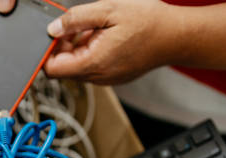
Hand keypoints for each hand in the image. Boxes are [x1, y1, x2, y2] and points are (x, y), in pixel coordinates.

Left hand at [45, 0, 179, 83]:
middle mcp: (98, 77)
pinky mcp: (113, 76)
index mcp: (93, 64)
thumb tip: (53, 28)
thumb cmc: (149, 23)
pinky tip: (107, 37)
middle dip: (65, 46)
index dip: (47, 52)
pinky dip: (92, 51)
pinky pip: (92, 66)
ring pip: (78, 66)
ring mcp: (106, 79)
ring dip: (80, 47)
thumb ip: (76, 19)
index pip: (52, 69)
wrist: (177, 36)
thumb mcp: (108, 10)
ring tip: (99, 29)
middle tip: (81, 25)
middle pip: (64, 67)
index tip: (54, 34)